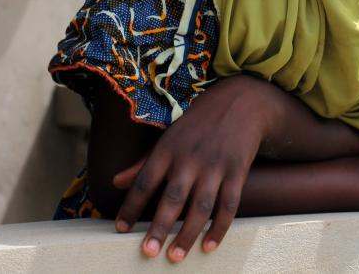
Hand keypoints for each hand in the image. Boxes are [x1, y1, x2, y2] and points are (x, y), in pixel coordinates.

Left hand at [111, 75, 281, 261]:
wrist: (242, 102)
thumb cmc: (198, 123)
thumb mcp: (168, 137)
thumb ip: (143, 163)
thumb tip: (116, 182)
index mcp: (169, 148)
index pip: (145, 180)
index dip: (131, 205)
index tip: (120, 229)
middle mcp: (190, 158)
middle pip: (173, 197)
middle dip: (160, 226)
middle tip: (148, 252)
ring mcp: (216, 165)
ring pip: (200, 206)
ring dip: (188, 233)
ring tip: (175, 256)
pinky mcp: (237, 171)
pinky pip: (229, 205)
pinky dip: (219, 227)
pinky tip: (209, 245)